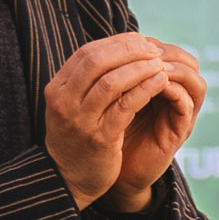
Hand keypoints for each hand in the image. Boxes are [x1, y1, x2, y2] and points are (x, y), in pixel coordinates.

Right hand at [44, 35, 202, 210]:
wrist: (69, 179)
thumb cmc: (78, 136)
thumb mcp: (74, 104)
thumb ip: (90, 79)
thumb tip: (122, 46)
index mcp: (58, 89)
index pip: (86, 53)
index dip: (116, 43)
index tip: (140, 40)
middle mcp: (64, 102)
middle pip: (96, 62)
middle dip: (128, 50)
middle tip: (153, 48)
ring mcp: (80, 121)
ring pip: (111, 82)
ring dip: (140, 68)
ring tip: (160, 63)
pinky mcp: (100, 138)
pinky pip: (125, 106)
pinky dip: (145, 89)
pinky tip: (161, 82)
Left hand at [110, 38, 203, 211]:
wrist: (108, 172)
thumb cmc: (105, 132)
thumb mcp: (108, 98)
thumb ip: (113, 76)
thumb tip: (105, 44)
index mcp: (158, 86)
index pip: (168, 52)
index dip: (151, 43)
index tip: (129, 39)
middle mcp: (174, 98)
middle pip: (188, 61)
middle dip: (166, 51)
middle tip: (145, 48)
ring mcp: (180, 115)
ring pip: (194, 81)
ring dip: (174, 69)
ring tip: (152, 65)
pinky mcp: (179, 132)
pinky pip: (186, 105)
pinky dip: (173, 91)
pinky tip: (154, 85)